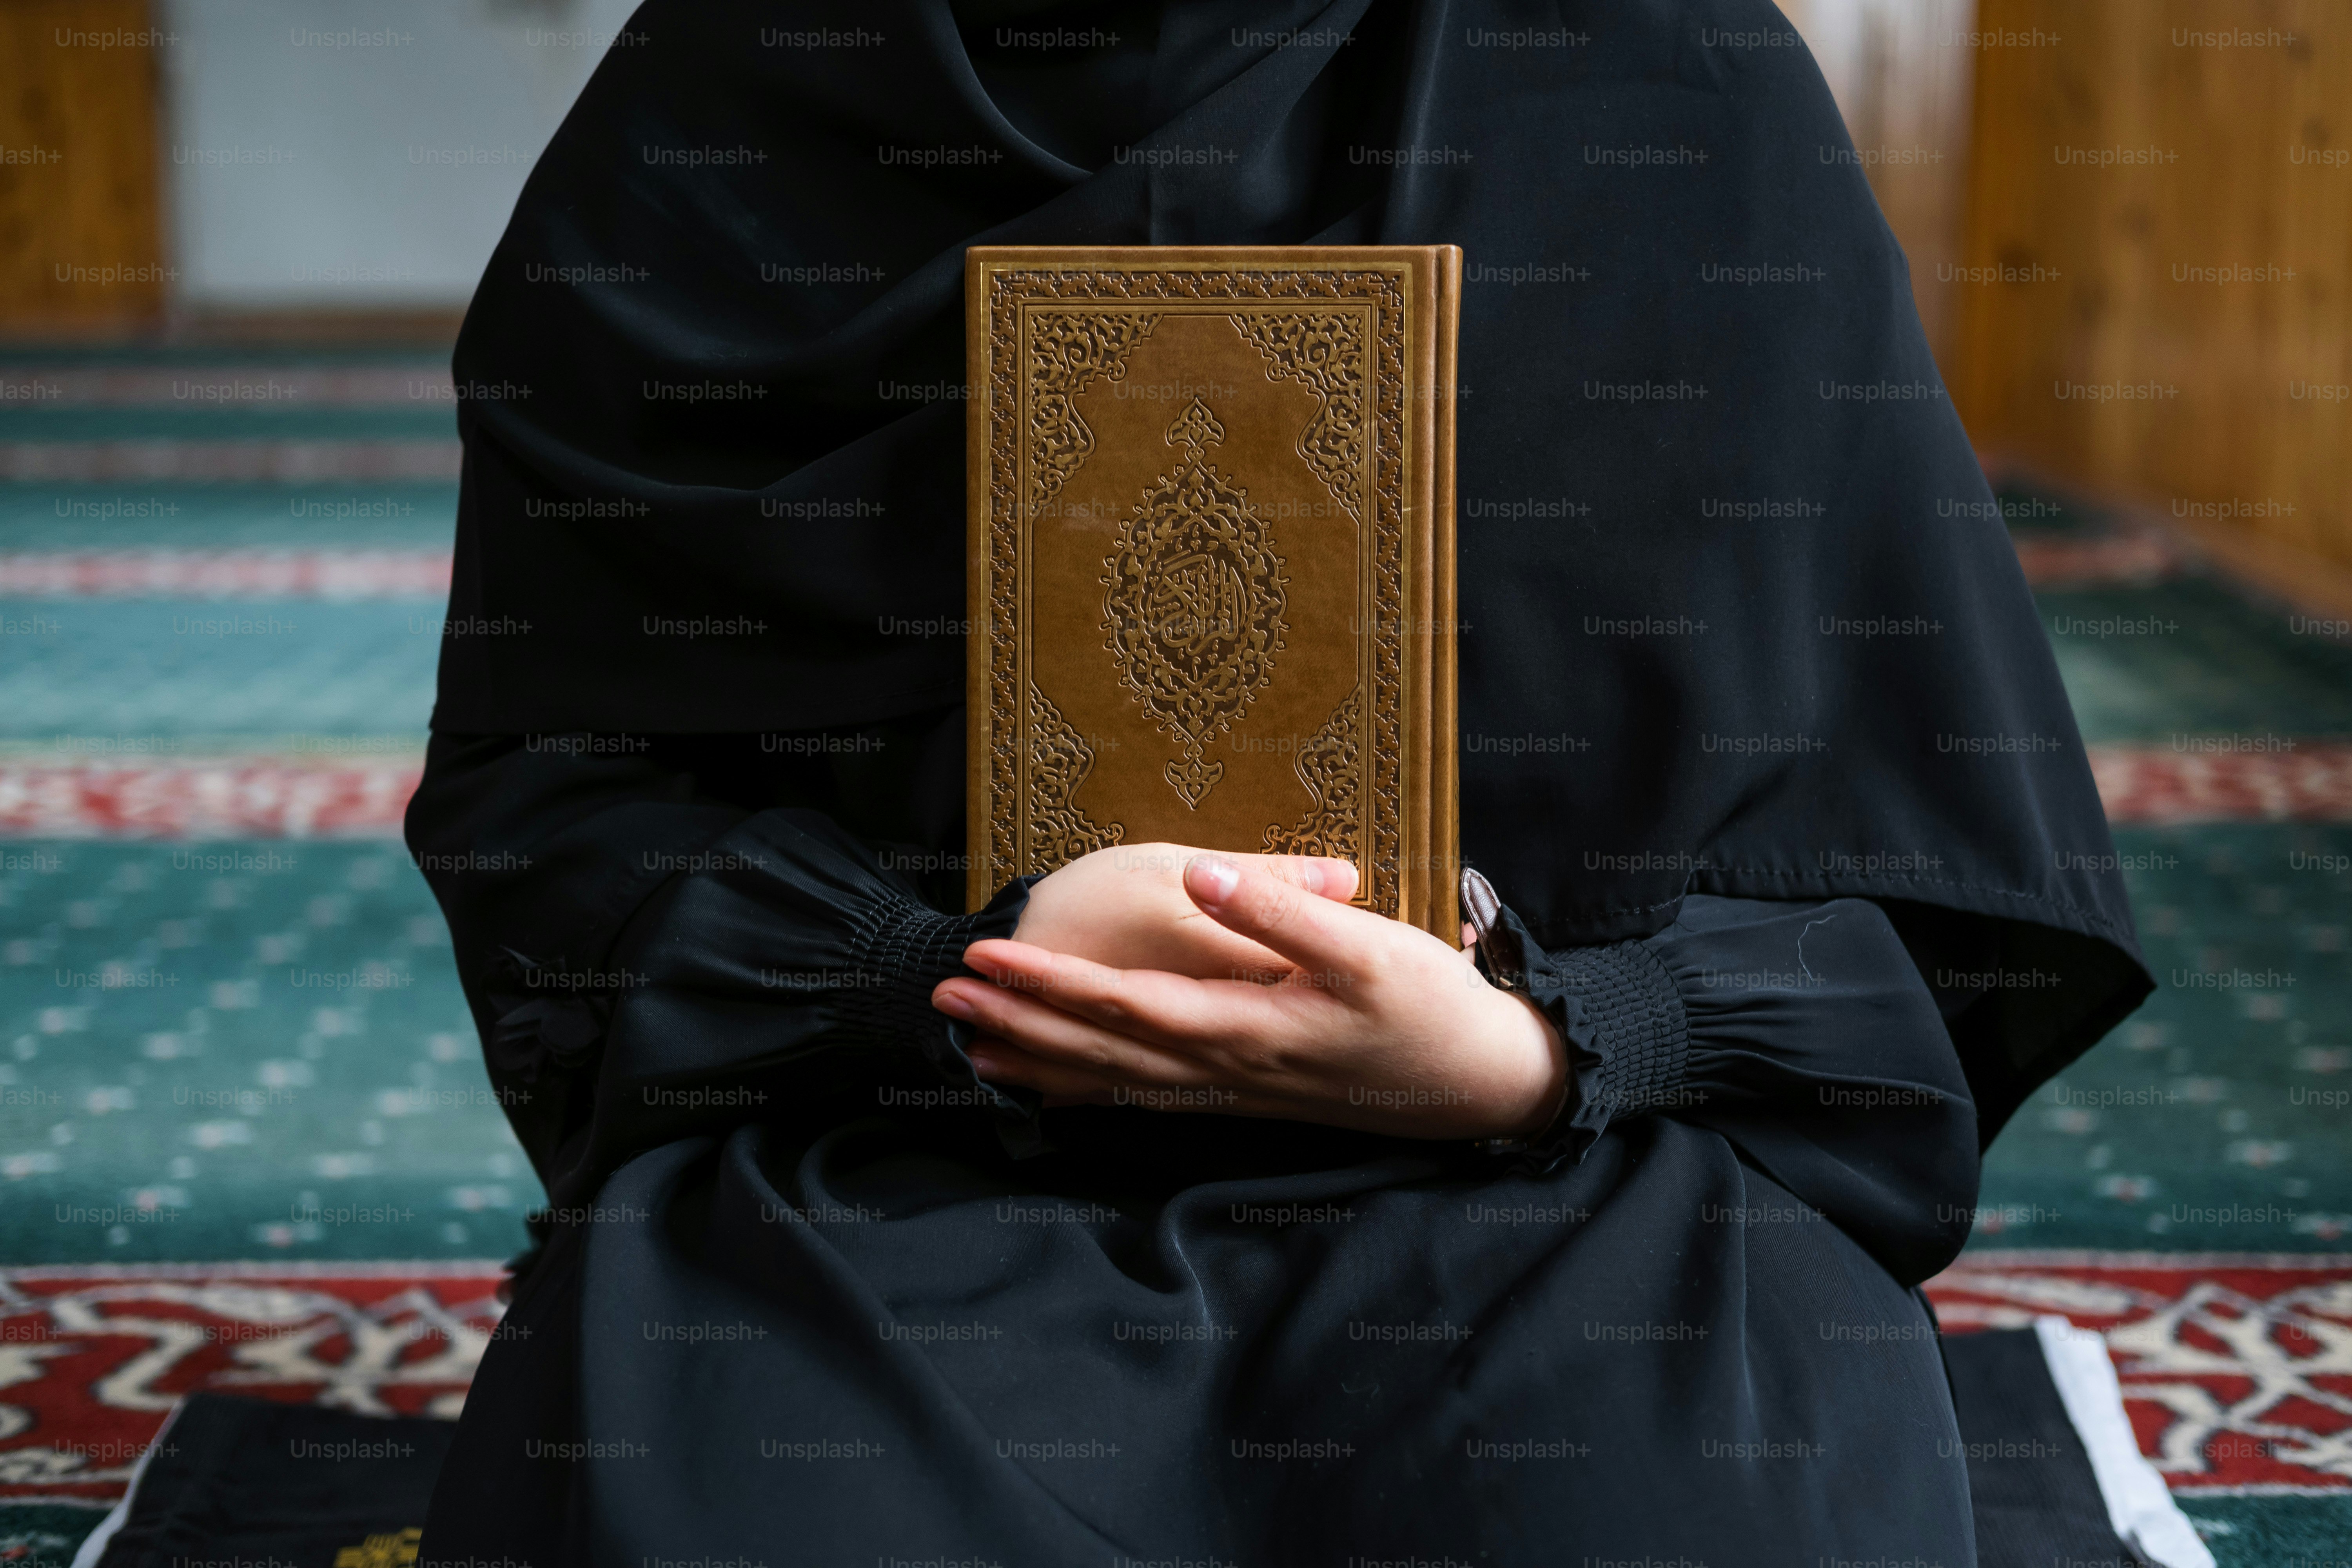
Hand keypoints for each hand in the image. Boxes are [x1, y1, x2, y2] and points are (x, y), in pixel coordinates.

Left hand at [935, 853, 1567, 1140]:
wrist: (1480, 1084)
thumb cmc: (1431, 1011)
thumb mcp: (1371, 950)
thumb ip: (1283, 913)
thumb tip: (1204, 876)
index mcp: (1244, 1026)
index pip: (1122, 1002)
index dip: (1048, 980)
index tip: (983, 954)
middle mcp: (1224, 1067)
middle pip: (1100, 1047)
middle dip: (1018, 1021)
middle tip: (942, 996)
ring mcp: (1233, 1090)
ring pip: (1116, 1082)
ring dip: (1042, 1063)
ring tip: (971, 1048)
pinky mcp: (1247, 1096)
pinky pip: (1150, 1099)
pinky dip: (1096, 1095)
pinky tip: (1063, 1092)